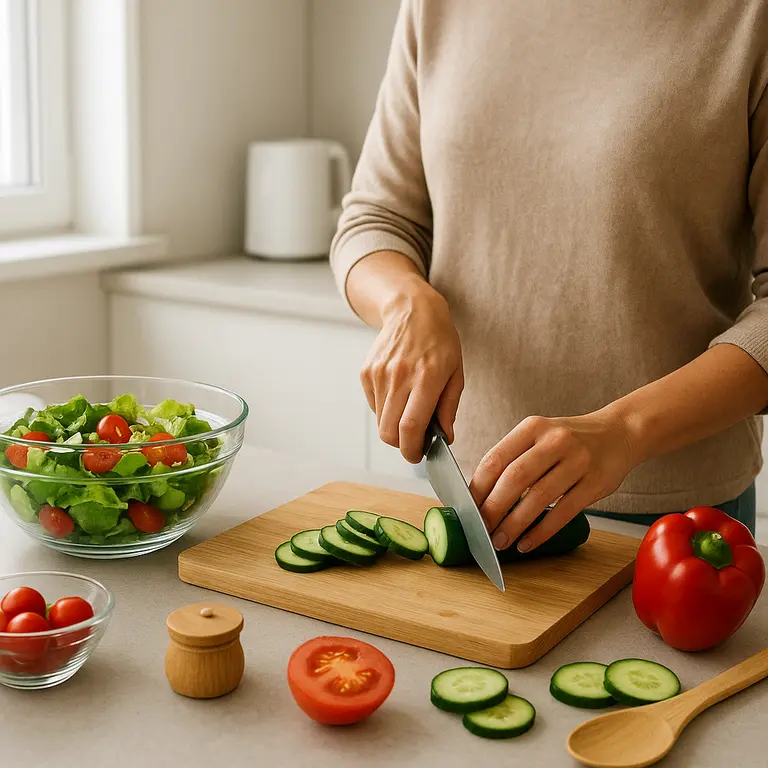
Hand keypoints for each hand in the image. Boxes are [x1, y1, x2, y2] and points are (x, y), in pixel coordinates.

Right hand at [361, 279, 462, 462]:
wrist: (412, 310)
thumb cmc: (440, 342)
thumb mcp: (456, 373)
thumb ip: (449, 408)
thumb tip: (445, 438)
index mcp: (426, 378)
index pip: (411, 427)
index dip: (412, 449)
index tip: (417, 456)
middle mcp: (399, 376)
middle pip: (389, 432)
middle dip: (401, 445)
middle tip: (413, 442)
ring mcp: (379, 374)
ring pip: (380, 421)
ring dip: (394, 426)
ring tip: (409, 409)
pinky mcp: (366, 372)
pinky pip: (374, 405)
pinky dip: (386, 409)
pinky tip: (399, 392)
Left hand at [469, 409, 636, 552]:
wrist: (620, 432)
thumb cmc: (570, 440)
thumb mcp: (539, 435)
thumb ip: (513, 458)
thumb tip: (480, 495)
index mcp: (532, 427)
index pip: (495, 458)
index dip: (478, 487)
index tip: (467, 508)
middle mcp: (554, 441)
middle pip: (514, 478)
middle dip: (493, 509)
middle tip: (480, 530)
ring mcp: (577, 461)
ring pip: (538, 497)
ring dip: (515, 524)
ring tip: (500, 542)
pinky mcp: (595, 483)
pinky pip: (563, 512)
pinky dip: (542, 531)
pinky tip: (527, 543)